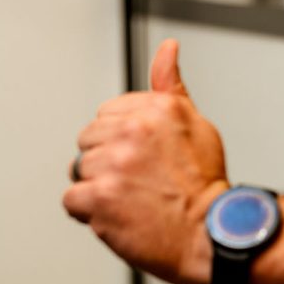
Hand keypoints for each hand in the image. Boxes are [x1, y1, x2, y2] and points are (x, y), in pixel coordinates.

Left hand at [63, 39, 228, 283]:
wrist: (210, 234)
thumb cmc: (204, 184)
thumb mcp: (195, 124)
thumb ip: (171, 87)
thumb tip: (168, 49)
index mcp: (156, 108)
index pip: (108, 115)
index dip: (123, 141)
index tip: (145, 158)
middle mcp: (133, 130)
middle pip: (89, 141)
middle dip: (107, 161)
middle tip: (140, 181)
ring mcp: (114, 164)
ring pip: (79, 169)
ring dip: (99, 187)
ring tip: (131, 199)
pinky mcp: (99, 197)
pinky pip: (72, 199)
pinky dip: (89, 213)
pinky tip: (118, 214)